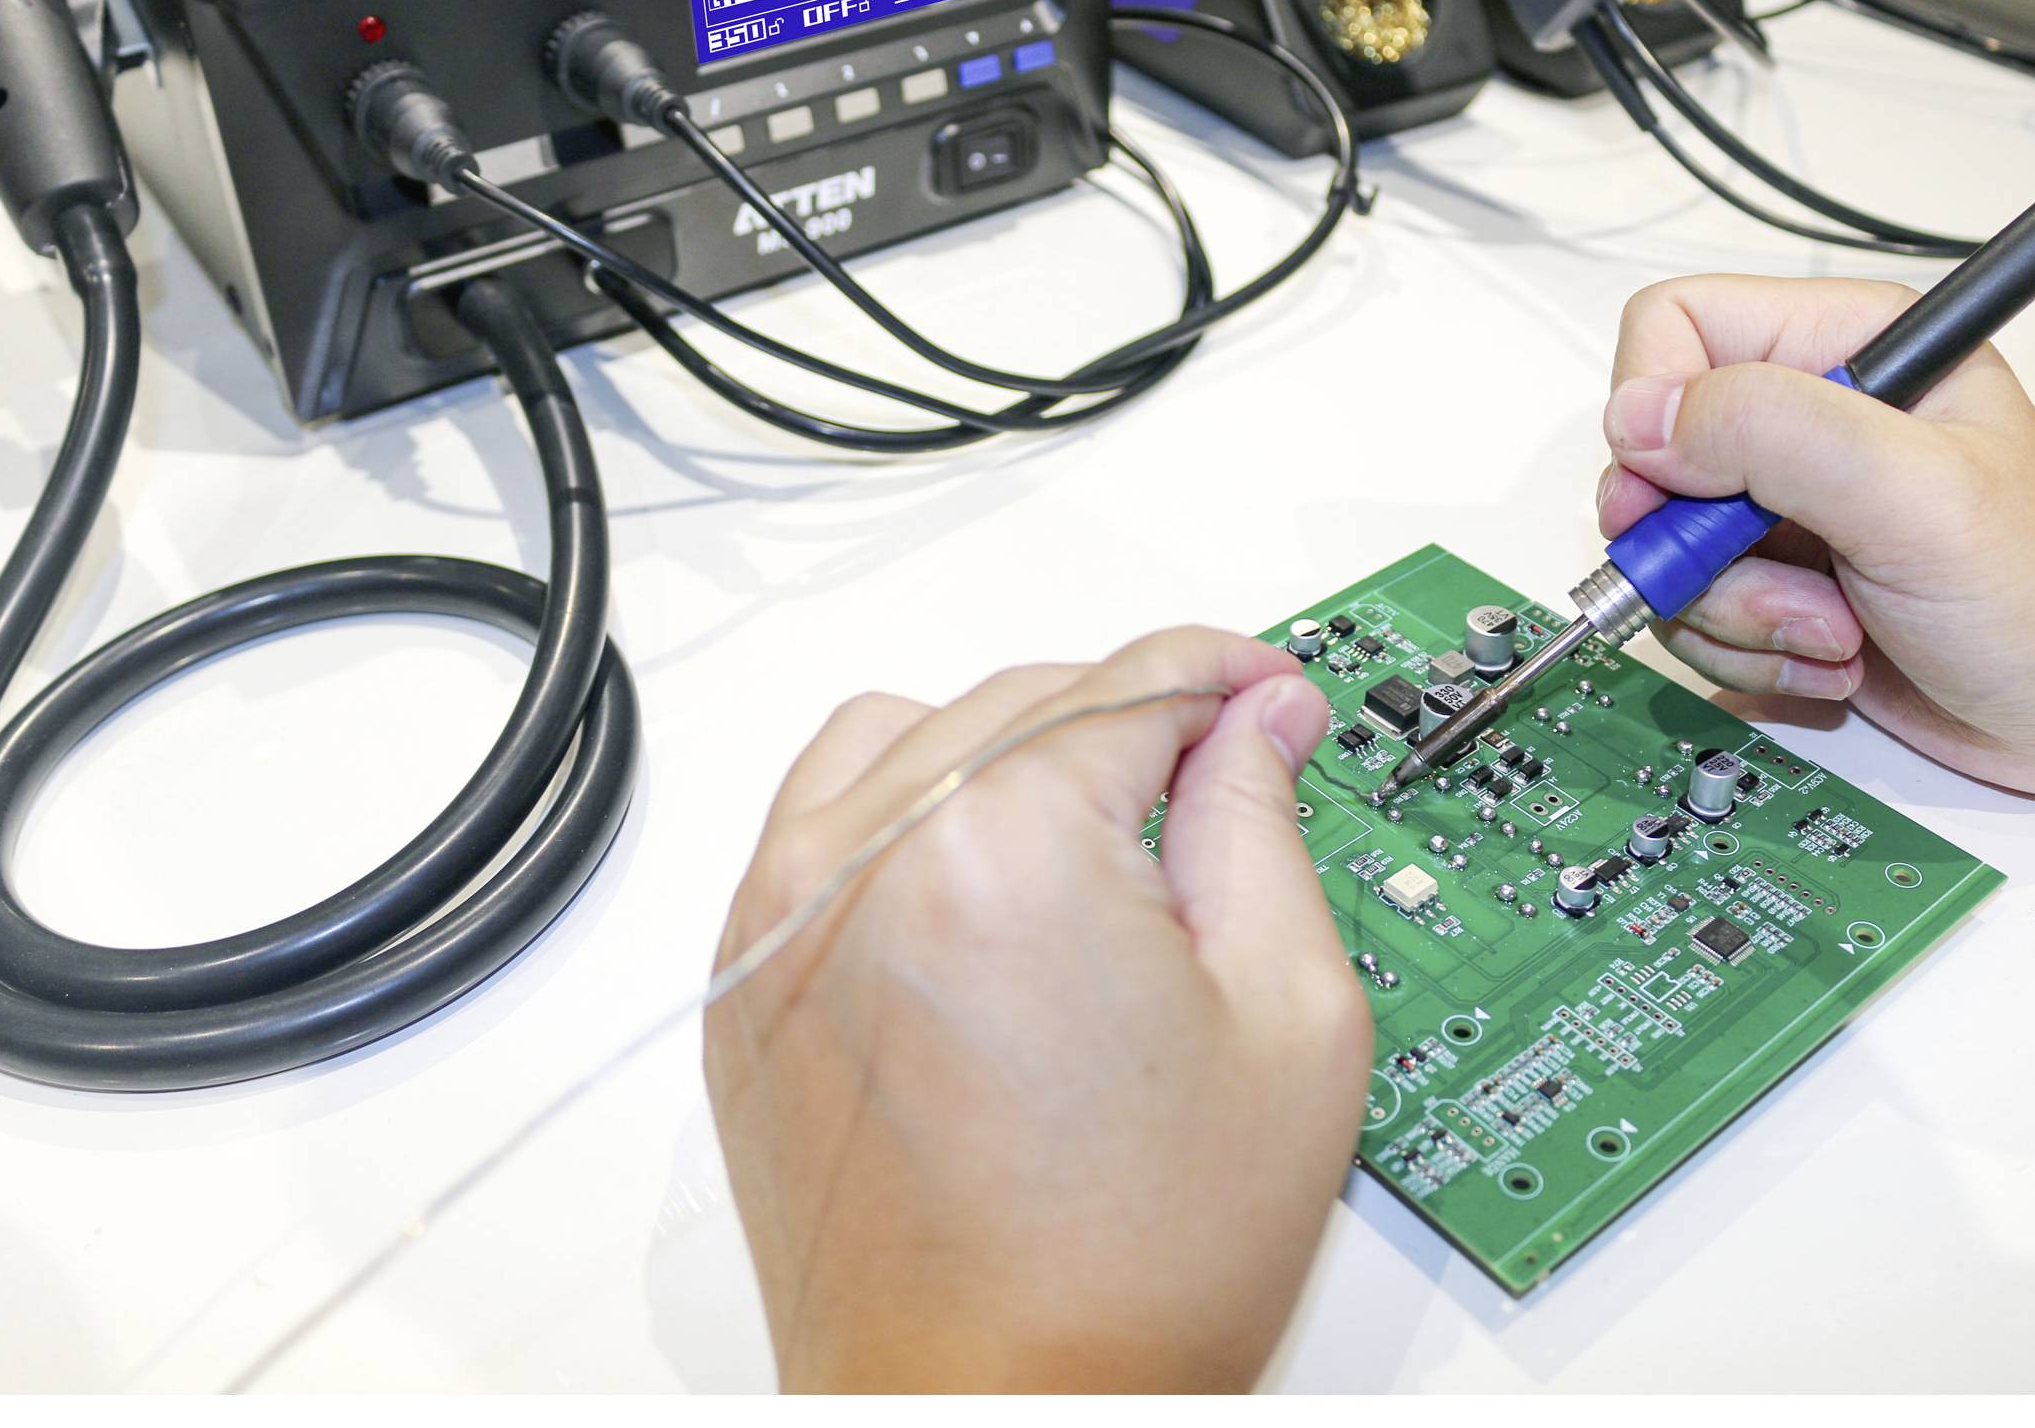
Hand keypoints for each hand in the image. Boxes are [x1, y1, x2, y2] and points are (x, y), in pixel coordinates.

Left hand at [704, 627, 1370, 1390]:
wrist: (991, 1408)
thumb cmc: (1130, 1270)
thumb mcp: (1287, 1023)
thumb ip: (1264, 828)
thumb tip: (1257, 725)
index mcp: (1004, 847)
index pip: (1134, 683)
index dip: (1228, 680)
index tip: (1270, 698)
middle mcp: (866, 856)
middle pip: (1026, 698)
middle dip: (1136, 724)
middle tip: (1222, 785)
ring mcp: (784, 914)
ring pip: (912, 733)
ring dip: (1012, 751)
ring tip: (1098, 843)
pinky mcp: (747, 974)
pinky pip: (824, 817)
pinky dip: (908, 810)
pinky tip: (988, 884)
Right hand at [1596, 274, 2034, 806]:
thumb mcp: (1916, 493)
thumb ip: (1773, 431)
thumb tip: (1642, 418)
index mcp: (1847, 350)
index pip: (1673, 330)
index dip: (1652, 415)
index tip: (1683, 499)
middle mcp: (1808, 422)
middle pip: (1651, 460)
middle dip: (1704, 549)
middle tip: (1791, 588)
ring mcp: (1790, 510)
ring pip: (1667, 554)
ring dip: (1738, 617)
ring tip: (1837, 633)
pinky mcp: (1783, 586)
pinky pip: (1697, 618)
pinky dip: (1752, 659)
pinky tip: (1837, 661)